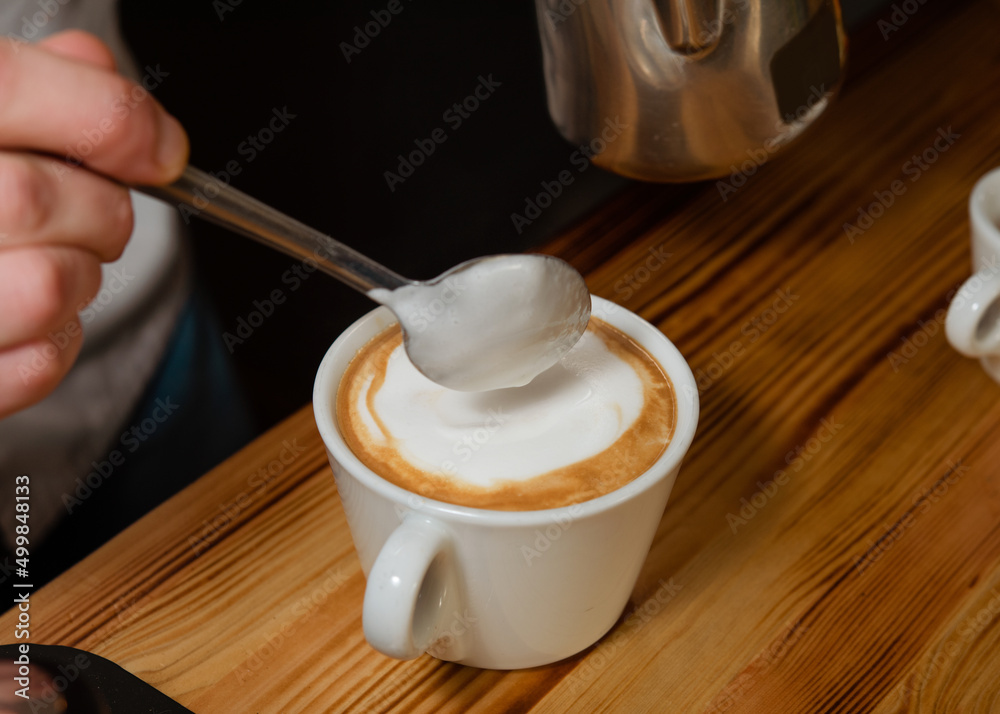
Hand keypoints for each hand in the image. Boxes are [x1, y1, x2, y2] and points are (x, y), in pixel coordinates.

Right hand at [0, 31, 188, 418]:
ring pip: (46, 287)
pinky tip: (36, 318)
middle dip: (104, 210)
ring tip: (63, 265)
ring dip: (85, 277)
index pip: (3, 86)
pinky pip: (37, 363)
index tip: (162, 149)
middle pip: (32, 197)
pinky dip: (62, 339)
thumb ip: (32, 81)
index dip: (106, 115)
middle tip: (103, 216)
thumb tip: (94, 66)